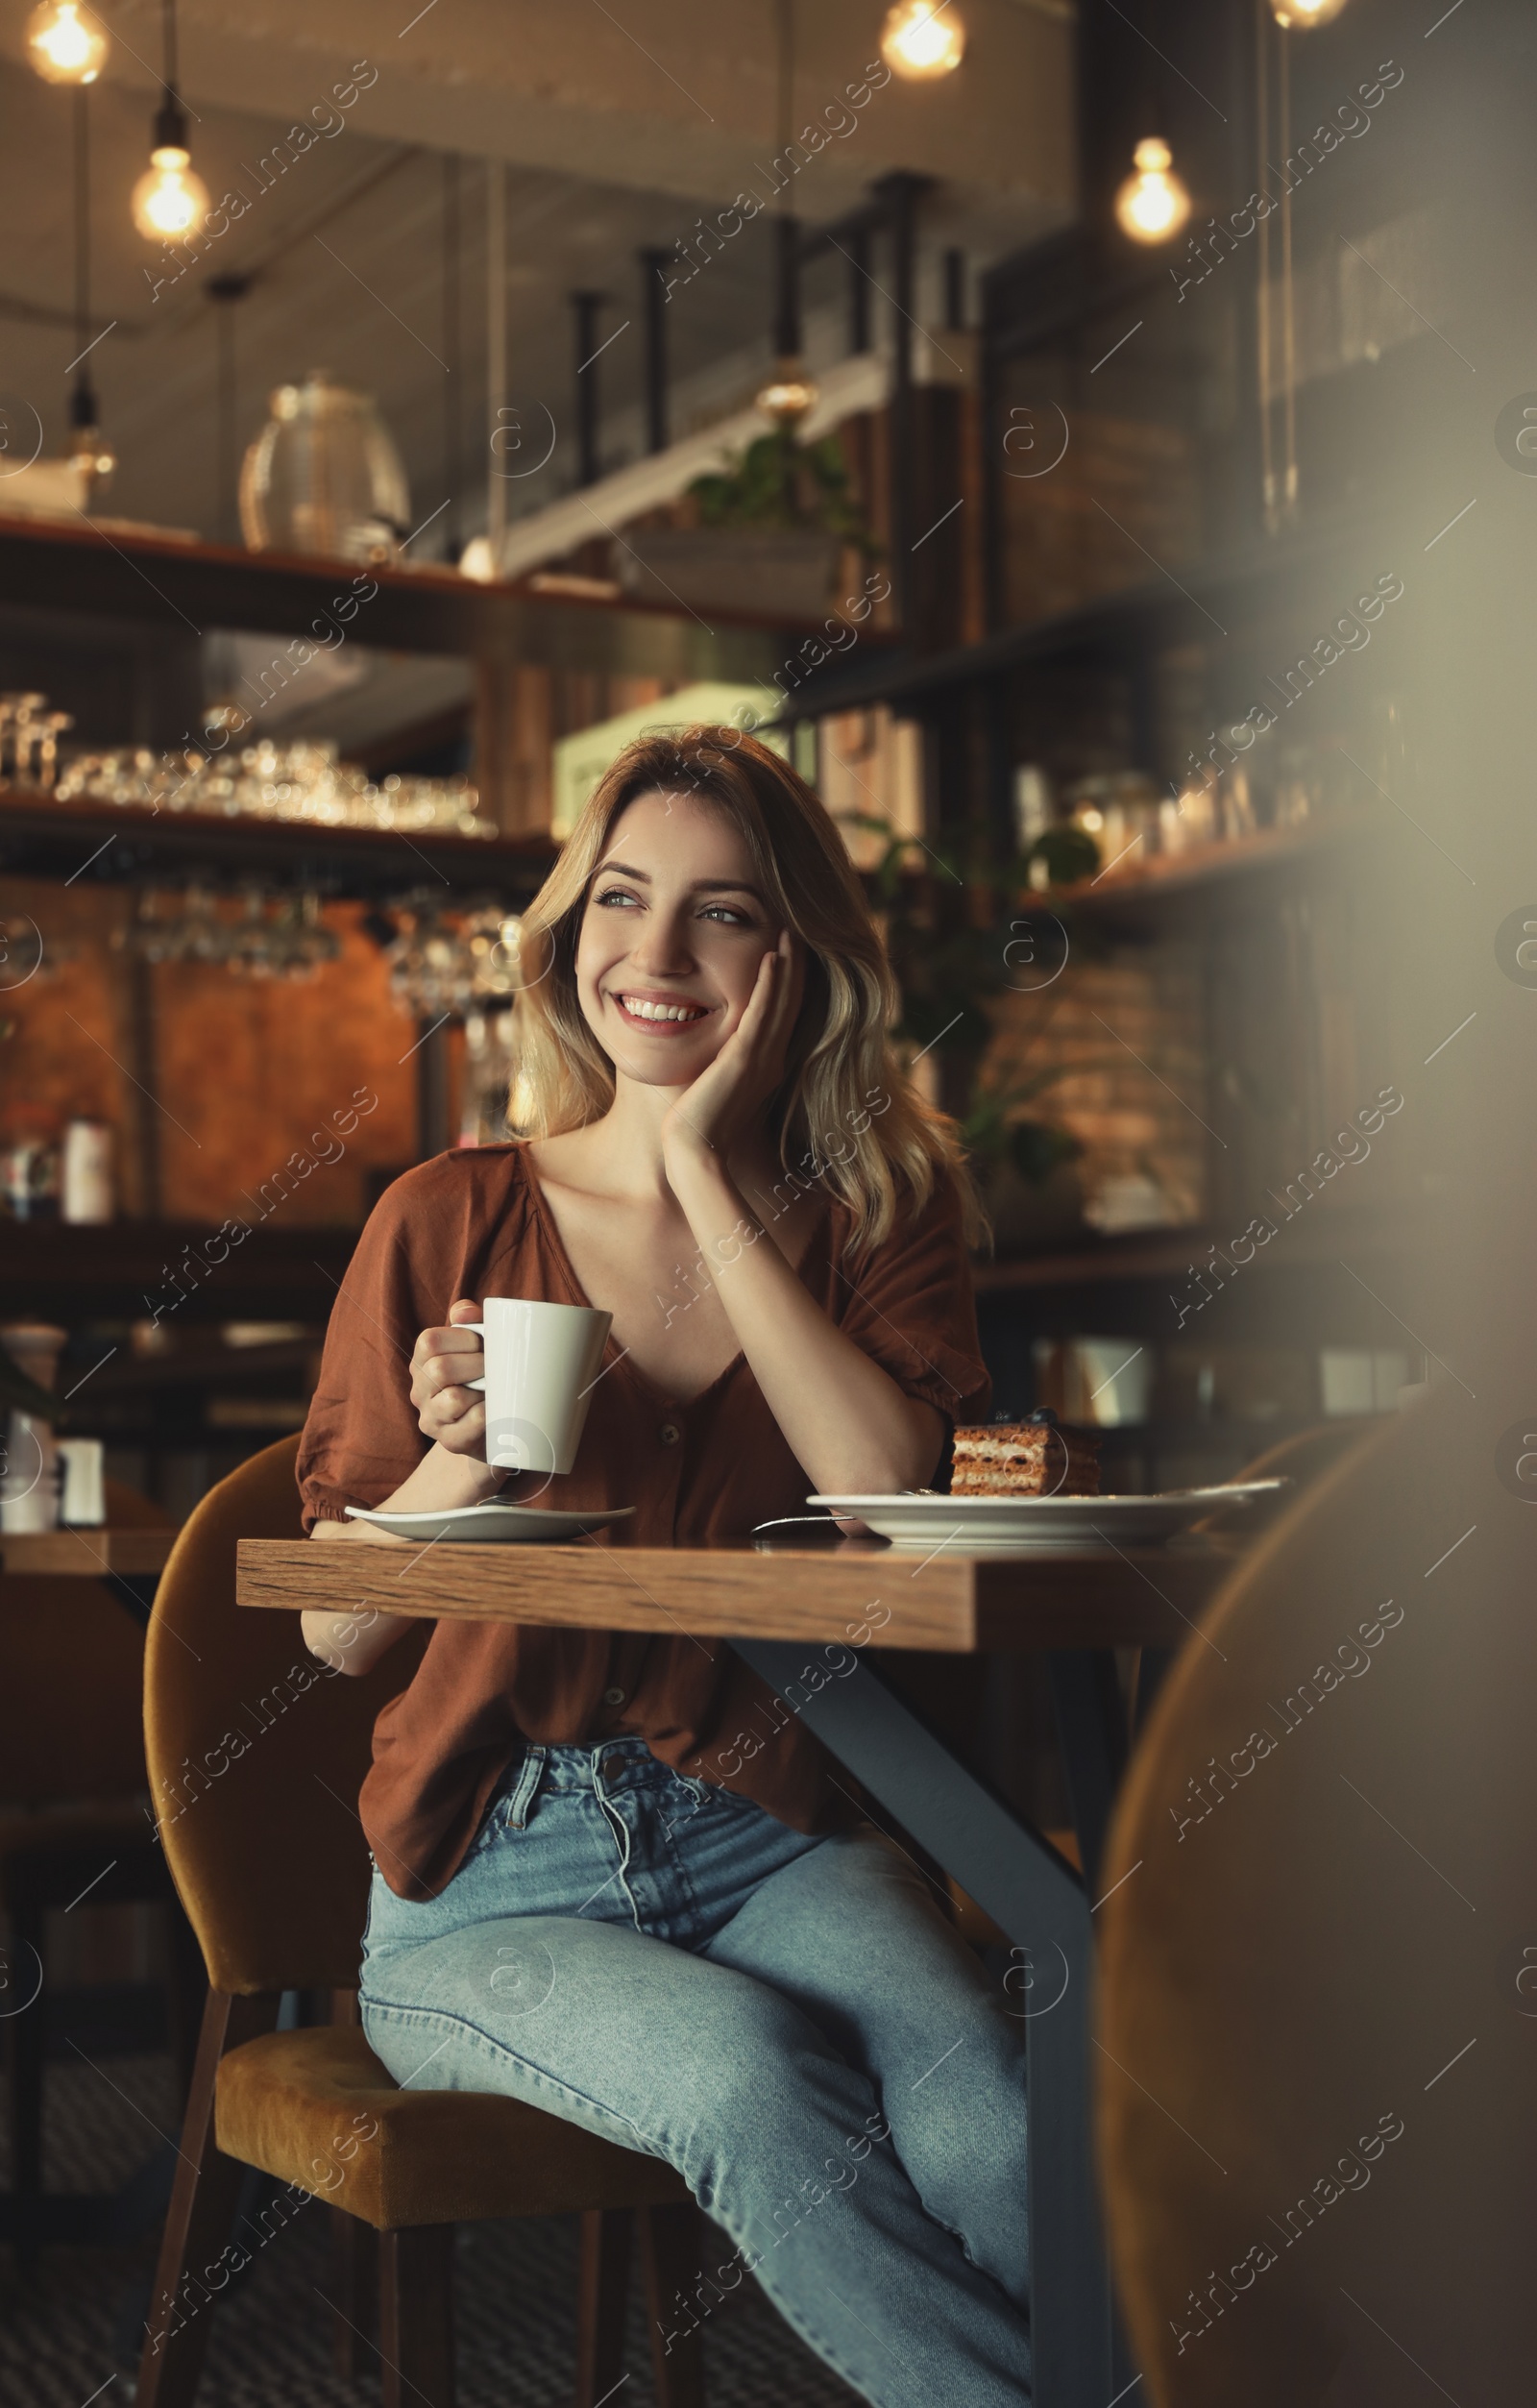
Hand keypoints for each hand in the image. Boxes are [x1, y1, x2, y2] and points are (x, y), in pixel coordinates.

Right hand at [408, 1298, 485, 1456]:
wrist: (493, 1428)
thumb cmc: (482, 1378)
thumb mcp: (474, 1346)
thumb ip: (469, 1321)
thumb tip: (467, 1311)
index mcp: (422, 1361)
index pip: (429, 1341)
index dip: (462, 1338)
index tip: (483, 1343)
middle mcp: (419, 1391)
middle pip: (439, 1370)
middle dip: (477, 1364)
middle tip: (495, 1366)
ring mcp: (431, 1419)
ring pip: (454, 1399)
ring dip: (482, 1390)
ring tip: (494, 1388)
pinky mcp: (450, 1442)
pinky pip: (471, 1424)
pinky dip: (489, 1413)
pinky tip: (496, 1409)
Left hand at [660, 928, 802, 1175]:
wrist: (693, 1151)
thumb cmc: (697, 1125)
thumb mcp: (714, 1086)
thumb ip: (721, 1065)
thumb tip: (714, 1050)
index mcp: (765, 1065)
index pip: (782, 1015)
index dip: (789, 983)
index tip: (788, 952)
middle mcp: (770, 1059)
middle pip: (790, 1003)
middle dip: (795, 967)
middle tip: (796, 931)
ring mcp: (761, 1059)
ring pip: (781, 1003)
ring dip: (788, 966)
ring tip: (790, 933)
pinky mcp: (745, 1059)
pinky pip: (761, 1013)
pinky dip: (770, 984)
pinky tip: (773, 957)